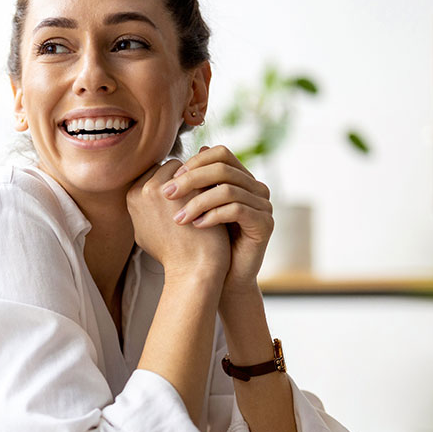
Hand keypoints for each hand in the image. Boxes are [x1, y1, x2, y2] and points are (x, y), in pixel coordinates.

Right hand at [127, 159, 230, 281]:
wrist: (192, 270)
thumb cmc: (172, 255)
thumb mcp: (145, 232)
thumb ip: (144, 208)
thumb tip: (147, 191)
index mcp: (132, 196)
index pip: (155, 173)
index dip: (173, 185)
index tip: (186, 199)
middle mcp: (145, 189)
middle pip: (170, 167)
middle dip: (186, 178)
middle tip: (200, 197)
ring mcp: (168, 188)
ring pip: (189, 168)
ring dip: (199, 179)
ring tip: (209, 199)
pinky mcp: (191, 189)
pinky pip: (205, 174)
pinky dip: (212, 184)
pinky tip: (219, 200)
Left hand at [161, 145, 273, 290]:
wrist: (224, 278)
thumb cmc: (206, 243)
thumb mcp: (195, 209)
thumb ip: (190, 186)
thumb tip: (173, 162)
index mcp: (240, 179)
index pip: (220, 154)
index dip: (195, 163)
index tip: (171, 180)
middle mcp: (255, 188)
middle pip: (223, 168)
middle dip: (191, 180)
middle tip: (167, 194)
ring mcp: (263, 205)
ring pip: (228, 190)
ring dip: (198, 202)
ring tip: (178, 218)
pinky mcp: (265, 224)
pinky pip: (237, 210)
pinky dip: (213, 216)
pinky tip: (196, 226)